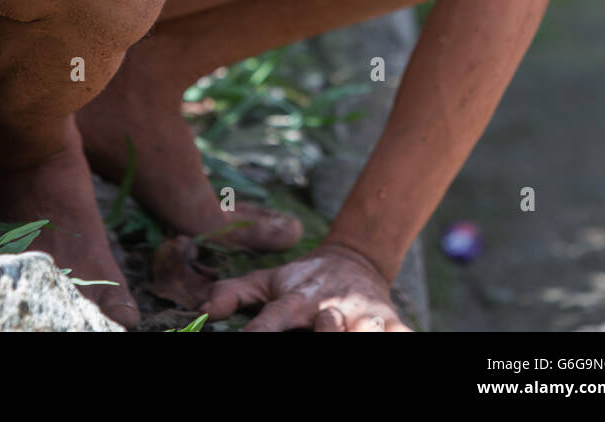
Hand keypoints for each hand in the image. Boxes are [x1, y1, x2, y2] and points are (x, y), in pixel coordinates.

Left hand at [202, 242, 411, 332]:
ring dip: (358, 337)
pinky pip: (401, 335)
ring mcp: (363, 315)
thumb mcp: (268, 281)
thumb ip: (235, 293)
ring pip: (365, 332)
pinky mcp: (391, 321)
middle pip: (327, 329)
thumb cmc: (303, 282)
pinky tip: (390, 340)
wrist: (353, 261)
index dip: (260, 333)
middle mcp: (331, 307)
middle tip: (315, 338)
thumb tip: (204, 309)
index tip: (248, 343)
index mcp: (298, 299)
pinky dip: (396, 339)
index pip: (274, 318)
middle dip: (324, 337)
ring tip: (351, 339)